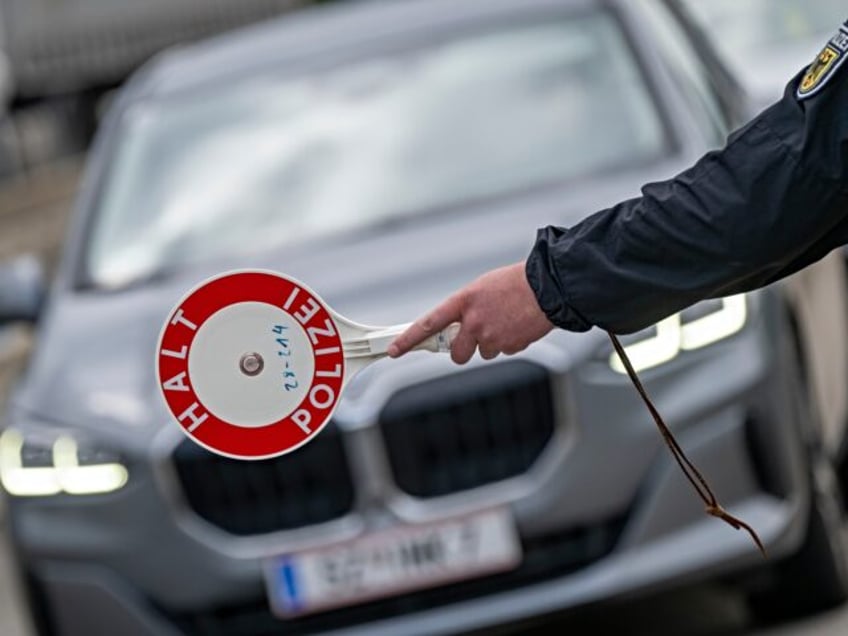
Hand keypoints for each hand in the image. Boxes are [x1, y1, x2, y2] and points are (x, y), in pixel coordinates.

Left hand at [387, 262, 554, 363]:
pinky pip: (503, 351)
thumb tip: (457, 325)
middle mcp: (474, 322)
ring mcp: (491, 336)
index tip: (395, 349)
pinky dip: (509, 343)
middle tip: (473, 338)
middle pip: (456, 353)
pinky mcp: (509, 346)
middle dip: (462, 350)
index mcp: (463, 301)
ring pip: (483, 352)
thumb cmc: (516, 283)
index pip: (428, 324)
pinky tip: (517, 325)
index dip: (408, 339)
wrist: (549, 287)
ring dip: (490, 343)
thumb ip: (466, 308)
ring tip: (505, 322)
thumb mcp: (482, 288)